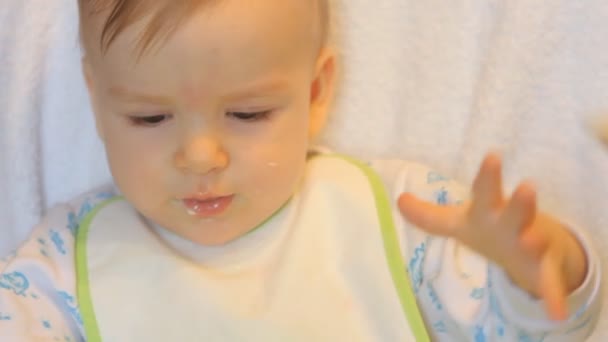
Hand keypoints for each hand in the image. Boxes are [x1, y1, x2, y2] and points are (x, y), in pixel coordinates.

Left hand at [398, 153, 587, 320]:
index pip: (486, 190)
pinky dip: (554, 297)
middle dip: (520, 202)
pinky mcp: (542, 270)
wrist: (532, 249)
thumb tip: (398, 200)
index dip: (488, 175)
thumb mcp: (457, 221)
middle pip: (515, 212)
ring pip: (534, 242)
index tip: (493, 154)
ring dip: (534, 241)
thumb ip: (428, 216)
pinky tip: (557, 313)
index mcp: (490, 210)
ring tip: (531, 239)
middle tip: (526, 187)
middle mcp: (512, 223)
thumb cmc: (488, 227)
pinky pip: (549, 285)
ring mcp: (529, 245)